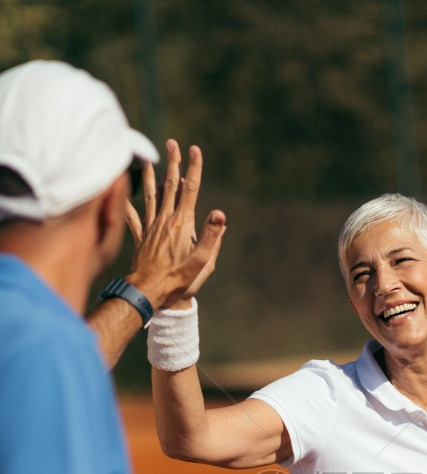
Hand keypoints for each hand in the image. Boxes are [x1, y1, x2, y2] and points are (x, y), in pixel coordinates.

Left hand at [126, 139, 225, 309]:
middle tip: (172, 143)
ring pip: (150, 196)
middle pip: (170, 186)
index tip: (195, 149)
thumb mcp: (203, 262)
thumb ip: (211, 237)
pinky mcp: (141, 239)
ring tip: (149, 161)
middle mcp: (165, 221)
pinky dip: (128, 205)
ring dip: (151, 177)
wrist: (151, 293)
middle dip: (173, 163)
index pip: (190, 189)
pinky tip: (122, 196)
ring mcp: (151, 228)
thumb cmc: (179, 280)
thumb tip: (220, 215)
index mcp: (182, 223)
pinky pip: (133, 218)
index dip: (193, 168)